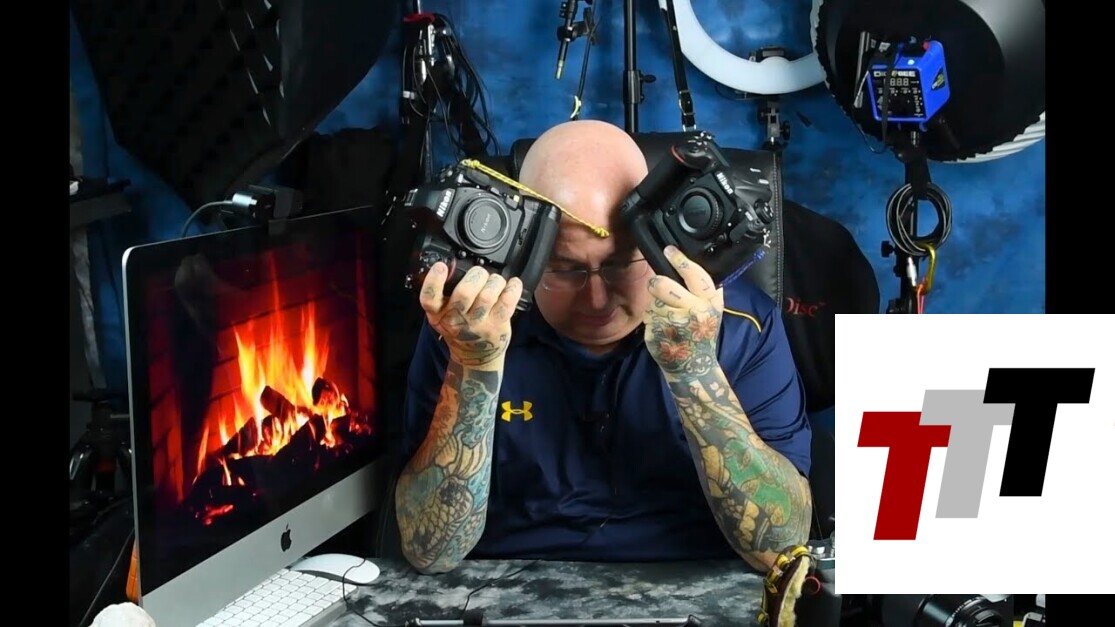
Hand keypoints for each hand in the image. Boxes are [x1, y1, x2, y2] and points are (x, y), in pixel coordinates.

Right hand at [419, 263, 522, 368]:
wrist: (475, 355)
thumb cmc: (459, 329)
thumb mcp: (442, 315)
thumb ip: (443, 295)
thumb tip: (453, 267)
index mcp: (438, 314)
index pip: (429, 298)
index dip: (434, 280)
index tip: (441, 266)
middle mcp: (456, 320)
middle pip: (465, 292)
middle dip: (476, 275)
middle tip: (479, 274)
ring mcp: (478, 324)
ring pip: (487, 294)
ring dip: (495, 281)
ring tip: (495, 281)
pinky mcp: (497, 325)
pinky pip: (507, 302)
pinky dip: (513, 288)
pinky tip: (513, 284)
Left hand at [643, 246, 724, 378]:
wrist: (694, 368)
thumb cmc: (701, 336)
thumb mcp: (714, 313)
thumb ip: (709, 293)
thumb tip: (696, 266)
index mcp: (710, 303)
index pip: (695, 275)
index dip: (681, 261)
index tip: (669, 250)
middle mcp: (693, 311)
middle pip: (664, 285)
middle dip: (657, 283)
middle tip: (657, 285)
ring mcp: (673, 323)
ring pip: (654, 301)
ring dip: (655, 306)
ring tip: (666, 317)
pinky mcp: (657, 333)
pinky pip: (648, 316)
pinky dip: (651, 320)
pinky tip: (662, 329)